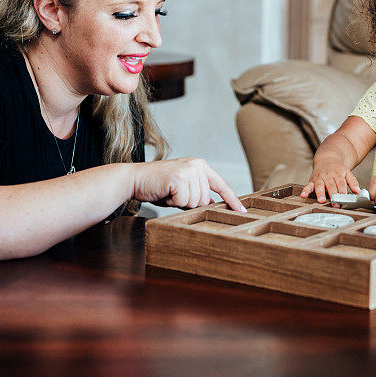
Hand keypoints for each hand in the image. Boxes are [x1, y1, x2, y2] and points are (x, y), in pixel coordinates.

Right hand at [131, 157, 245, 211]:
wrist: (134, 179)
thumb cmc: (158, 186)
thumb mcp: (183, 188)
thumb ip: (198, 193)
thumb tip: (213, 205)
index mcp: (200, 165)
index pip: (221, 185)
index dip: (232, 200)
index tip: (241, 211)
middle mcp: (197, 165)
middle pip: (205, 200)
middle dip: (189, 203)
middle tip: (174, 194)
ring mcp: (189, 170)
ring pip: (195, 202)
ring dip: (180, 203)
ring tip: (169, 192)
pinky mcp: (180, 178)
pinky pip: (183, 202)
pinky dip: (173, 202)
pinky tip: (165, 192)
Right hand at [300, 159, 359, 202]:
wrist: (326, 158)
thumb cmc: (337, 169)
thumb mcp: (347, 173)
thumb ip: (353, 182)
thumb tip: (358, 191)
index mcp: (338, 175)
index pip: (341, 184)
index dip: (343, 192)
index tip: (344, 200)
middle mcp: (328, 176)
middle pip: (331, 186)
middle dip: (333, 195)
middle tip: (335, 204)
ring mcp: (320, 178)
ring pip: (320, 186)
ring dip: (320, 193)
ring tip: (321, 200)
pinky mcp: (312, 180)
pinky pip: (308, 185)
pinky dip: (305, 190)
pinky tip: (303, 195)